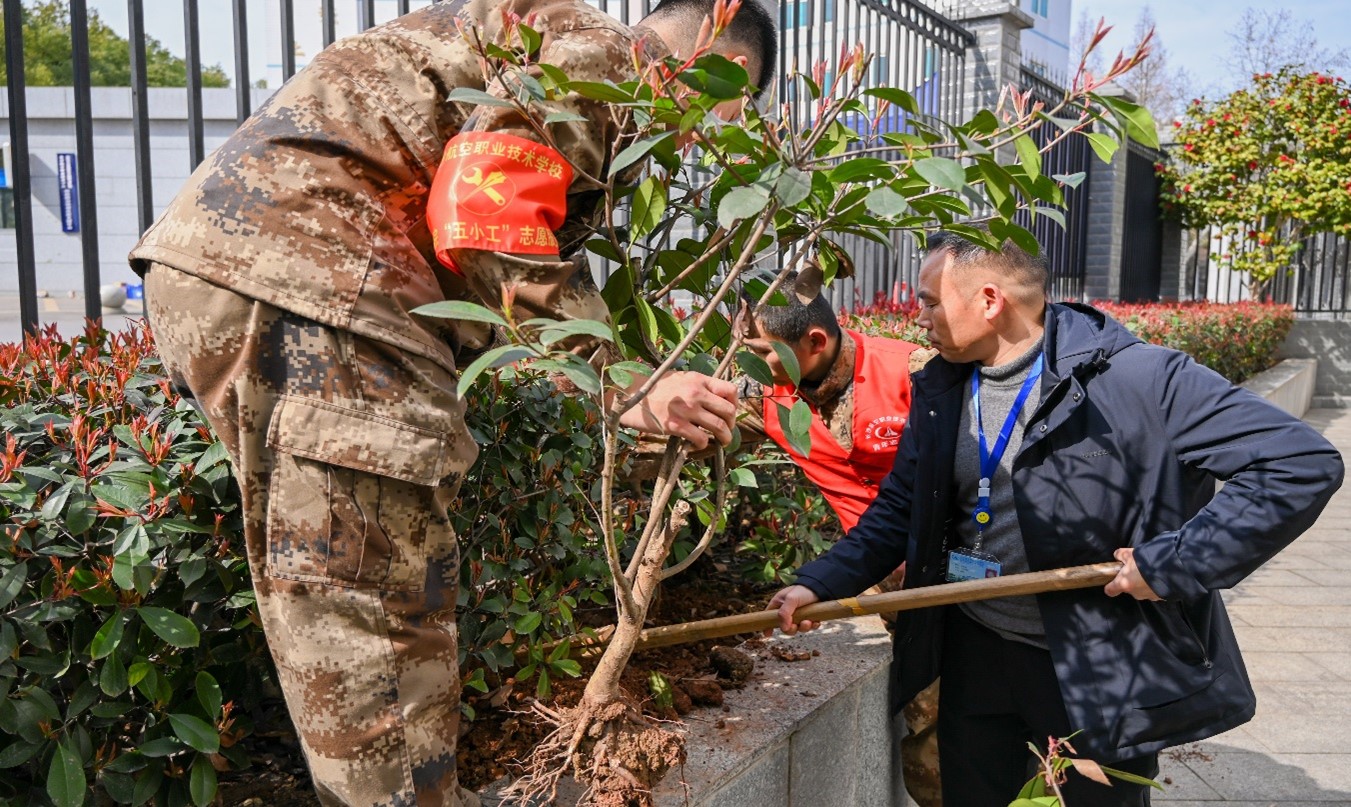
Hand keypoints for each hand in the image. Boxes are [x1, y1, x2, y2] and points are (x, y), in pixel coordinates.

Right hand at [619, 371, 737, 449]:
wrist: (630, 394)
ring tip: (722, 443)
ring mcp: (686, 409)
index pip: (730, 390)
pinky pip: (700, 438)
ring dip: (724, 438)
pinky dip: (703, 445)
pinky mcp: (675, 425)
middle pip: (728, 411)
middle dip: (732, 425)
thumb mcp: (680, 379)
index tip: (730, 414)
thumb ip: (698, 387)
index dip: (735, 405)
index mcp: (698, 379)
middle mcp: (695, 393)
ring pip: (719, 426)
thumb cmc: (655, 388)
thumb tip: (716, 400)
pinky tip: (698, 445)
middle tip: (727, 431)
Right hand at [765, 585, 820, 636]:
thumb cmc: (802, 590)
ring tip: (808, 622)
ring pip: (798, 629)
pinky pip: (810, 627)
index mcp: (779, 605)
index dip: (768, 626)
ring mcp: (799, 616)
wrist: (820, 586)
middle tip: (796, 626)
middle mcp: (787, 612)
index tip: (768, 634)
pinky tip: (815, 621)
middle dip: (791, 629)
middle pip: (785, 627)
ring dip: (803, 628)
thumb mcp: (791, 599)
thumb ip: (784, 613)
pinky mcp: (809, 617)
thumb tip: (783, 629)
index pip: (769, 617)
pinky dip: (812, 626)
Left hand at [1104, 547, 1161, 600]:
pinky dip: (1154, 585)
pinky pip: (1154, 591)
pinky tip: (1158, 576)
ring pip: (1142, 589)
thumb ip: (1120, 555)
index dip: (1110, 586)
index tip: (1112, 581)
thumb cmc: (1146, 562)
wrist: (1171, 570)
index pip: (1110, 591)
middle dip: (1131, 580)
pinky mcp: (1160, 597)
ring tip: (1149, 571)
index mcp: (1124, 584)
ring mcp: (1148, 596)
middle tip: (1136, 569)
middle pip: (1128, 588)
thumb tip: (1117, 555)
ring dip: (1143, 582)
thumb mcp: (1130, 554)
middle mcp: (1135, 593)